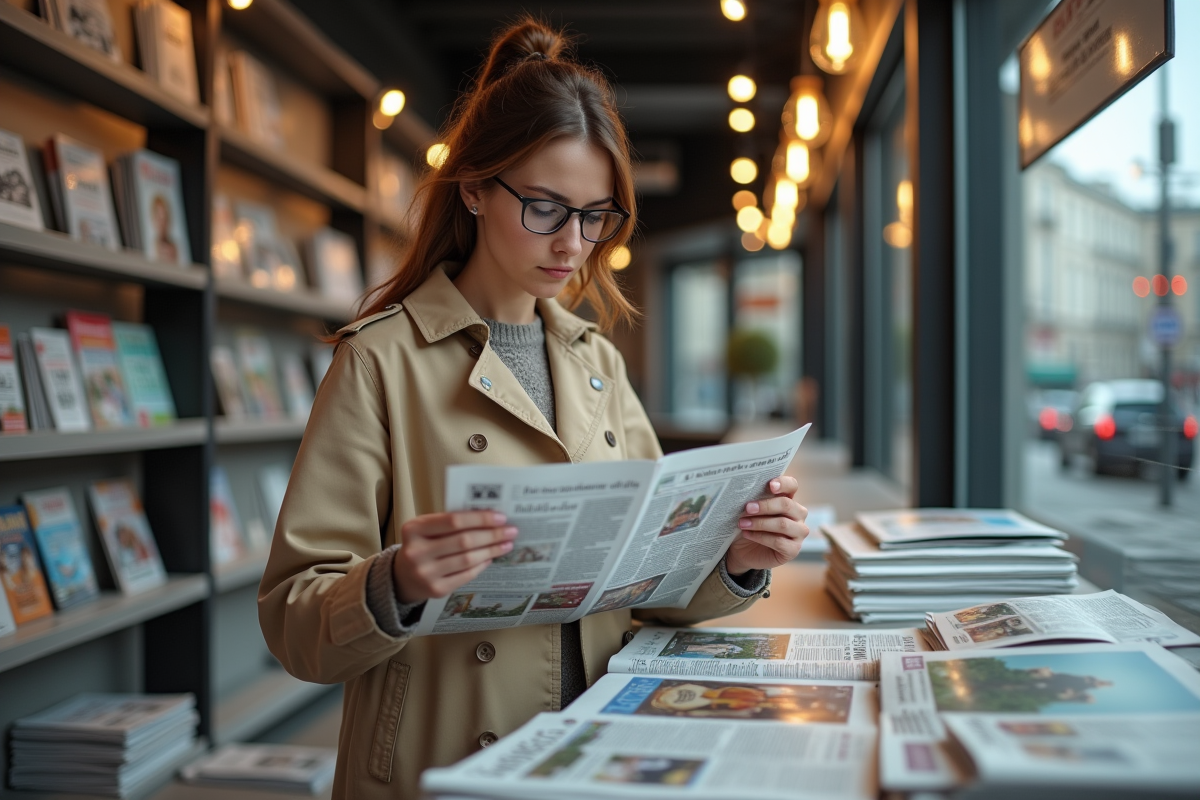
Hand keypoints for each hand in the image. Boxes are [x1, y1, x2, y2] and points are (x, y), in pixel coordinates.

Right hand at [392, 511, 517, 603]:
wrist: (402, 577)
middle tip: (510, 531)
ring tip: (506, 544)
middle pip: (464, 541)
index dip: (480, 518)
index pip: (453, 521)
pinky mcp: (435, 590)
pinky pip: (466, 575)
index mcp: (414, 530)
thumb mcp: (426, 529)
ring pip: (468, 559)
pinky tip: (491, 557)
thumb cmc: (421, 545)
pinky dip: (482, 565)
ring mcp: (425, 573)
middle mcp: (417, 552)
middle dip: (492, 535)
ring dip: (491, 550)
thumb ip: (450, 522)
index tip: (501, 517)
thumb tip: (489, 518)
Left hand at [724, 476, 807, 575]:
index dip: (783, 483)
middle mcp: (798, 514)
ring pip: (783, 524)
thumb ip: (754, 500)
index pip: (792, 486)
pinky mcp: (793, 550)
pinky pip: (778, 541)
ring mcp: (798, 533)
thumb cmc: (749, 526)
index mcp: (788, 499)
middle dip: (765, 506)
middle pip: (787, 505)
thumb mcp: (750, 511)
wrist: (742, 551)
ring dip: (760, 523)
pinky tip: (748, 534)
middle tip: (747, 508)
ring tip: (742, 523)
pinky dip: (760, 537)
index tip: (770, 485)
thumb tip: (745, 491)